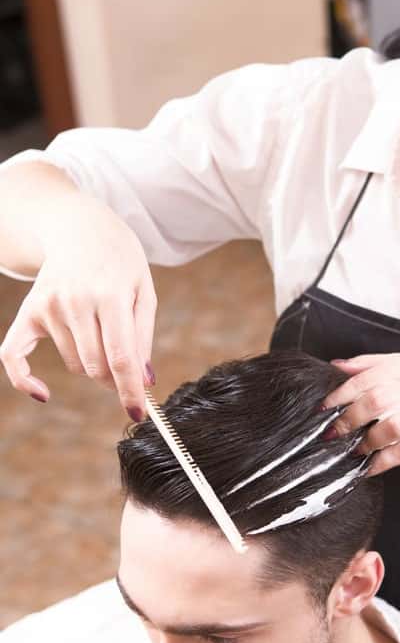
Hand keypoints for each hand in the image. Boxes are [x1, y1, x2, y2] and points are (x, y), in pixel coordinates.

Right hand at [0, 202, 156, 419]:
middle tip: (125, 371)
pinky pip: (14, 356)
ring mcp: (48, 305)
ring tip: (102, 333)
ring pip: (75, 364)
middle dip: (115, 378)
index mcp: (110, 296)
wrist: (81, 228)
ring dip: (92, 363)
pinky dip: (25, 380)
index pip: (120, 357)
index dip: (129, 390)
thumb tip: (143, 381)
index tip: (137, 414)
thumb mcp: (144, 292)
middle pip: (96, 367)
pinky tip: (43, 394)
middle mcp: (75, 301)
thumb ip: (143, 337)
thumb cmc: (120, 263)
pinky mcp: (29, 310)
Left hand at [323, 352, 399, 474]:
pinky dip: (385, 461)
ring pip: (392, 426)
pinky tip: (370, 467)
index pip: (369, 375)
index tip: (324, 407)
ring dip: (367, 441)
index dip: (342, 392)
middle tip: (333, 432)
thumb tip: (337, 366)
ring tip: (354, 450)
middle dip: (350, 418)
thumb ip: (374, 364)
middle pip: (377, 400)